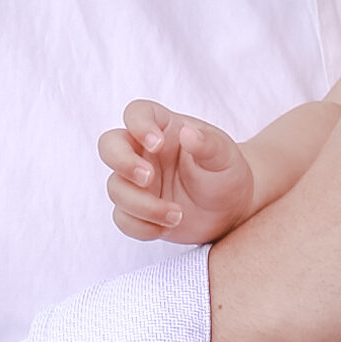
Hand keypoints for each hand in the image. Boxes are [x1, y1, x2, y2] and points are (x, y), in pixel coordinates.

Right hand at [99, 102, 258, 243]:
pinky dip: (141, 226)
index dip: (139, 125)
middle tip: (149, 178)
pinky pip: (122, 218)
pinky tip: (166, 228)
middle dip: (123, 163)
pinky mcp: (137, 210)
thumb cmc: (226, 172)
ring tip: (178, 215)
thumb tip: (188, 133)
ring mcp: (136, 182)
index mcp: (163, 128)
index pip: (137, 113)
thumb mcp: (224, 156)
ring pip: (115, 188)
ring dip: (143, 204)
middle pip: (109, 147)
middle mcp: (142, 152)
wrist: (232, 208)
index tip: (158, 143)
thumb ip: (208, 144)